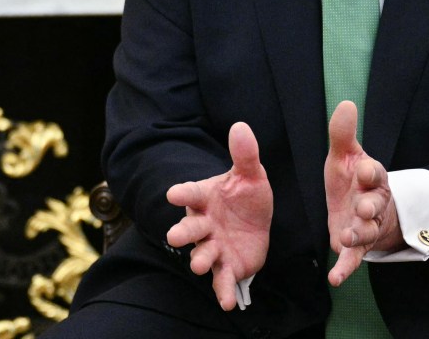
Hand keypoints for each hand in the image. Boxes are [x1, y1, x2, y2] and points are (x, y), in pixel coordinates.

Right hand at [164, 122, 272, 310]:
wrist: (255, 223)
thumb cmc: (247, 196)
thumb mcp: (251, 175)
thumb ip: (245, 155)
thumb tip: (241, 126)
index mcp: (205, 198)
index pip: (191, 193)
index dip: (182, 193)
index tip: (173, 193)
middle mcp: (204, 223)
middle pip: (189, 228)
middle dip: (183, 232)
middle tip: (174, 236)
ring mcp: (213, 246)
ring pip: (203, 254)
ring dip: (200, 260)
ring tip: (200, 266)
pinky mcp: (227, 266)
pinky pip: (223, 280)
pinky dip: (223, 292)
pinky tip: (228, 303)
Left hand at [323, 101, 400, 284]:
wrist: (362, 207)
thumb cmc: (353, 178)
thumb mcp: (345, 155)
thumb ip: (343, 134)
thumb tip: (345, 102)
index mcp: (372, 178)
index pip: (374, 173)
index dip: (369, 171)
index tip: (363, 168)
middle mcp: (373, 203)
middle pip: (375, 205)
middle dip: (370, 206)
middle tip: (363, 208)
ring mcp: (365, 226)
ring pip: (366, 231)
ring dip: (359, 234)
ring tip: (348, 236)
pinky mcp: (355, 246)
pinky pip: (352, 258)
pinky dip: (345, 269)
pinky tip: (335, 279)